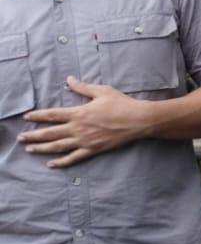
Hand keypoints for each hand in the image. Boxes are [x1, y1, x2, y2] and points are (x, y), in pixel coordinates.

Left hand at [20, 77, 151, 166]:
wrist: (138, 120)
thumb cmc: (121, 103)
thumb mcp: (102, 91)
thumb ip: (83, 87)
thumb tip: (69, 79)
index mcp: (79, 112)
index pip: (52, 115)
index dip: (38, 116)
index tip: (26, 117)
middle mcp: (78, 128)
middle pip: (50, 133)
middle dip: (33, 135)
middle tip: (20, 138)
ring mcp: (84, 140)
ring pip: (58, 146)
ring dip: (42, 148)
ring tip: (30, 149)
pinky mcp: (93, 150)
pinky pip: (74, 157)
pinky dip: (61, 162)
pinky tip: (51, 164)